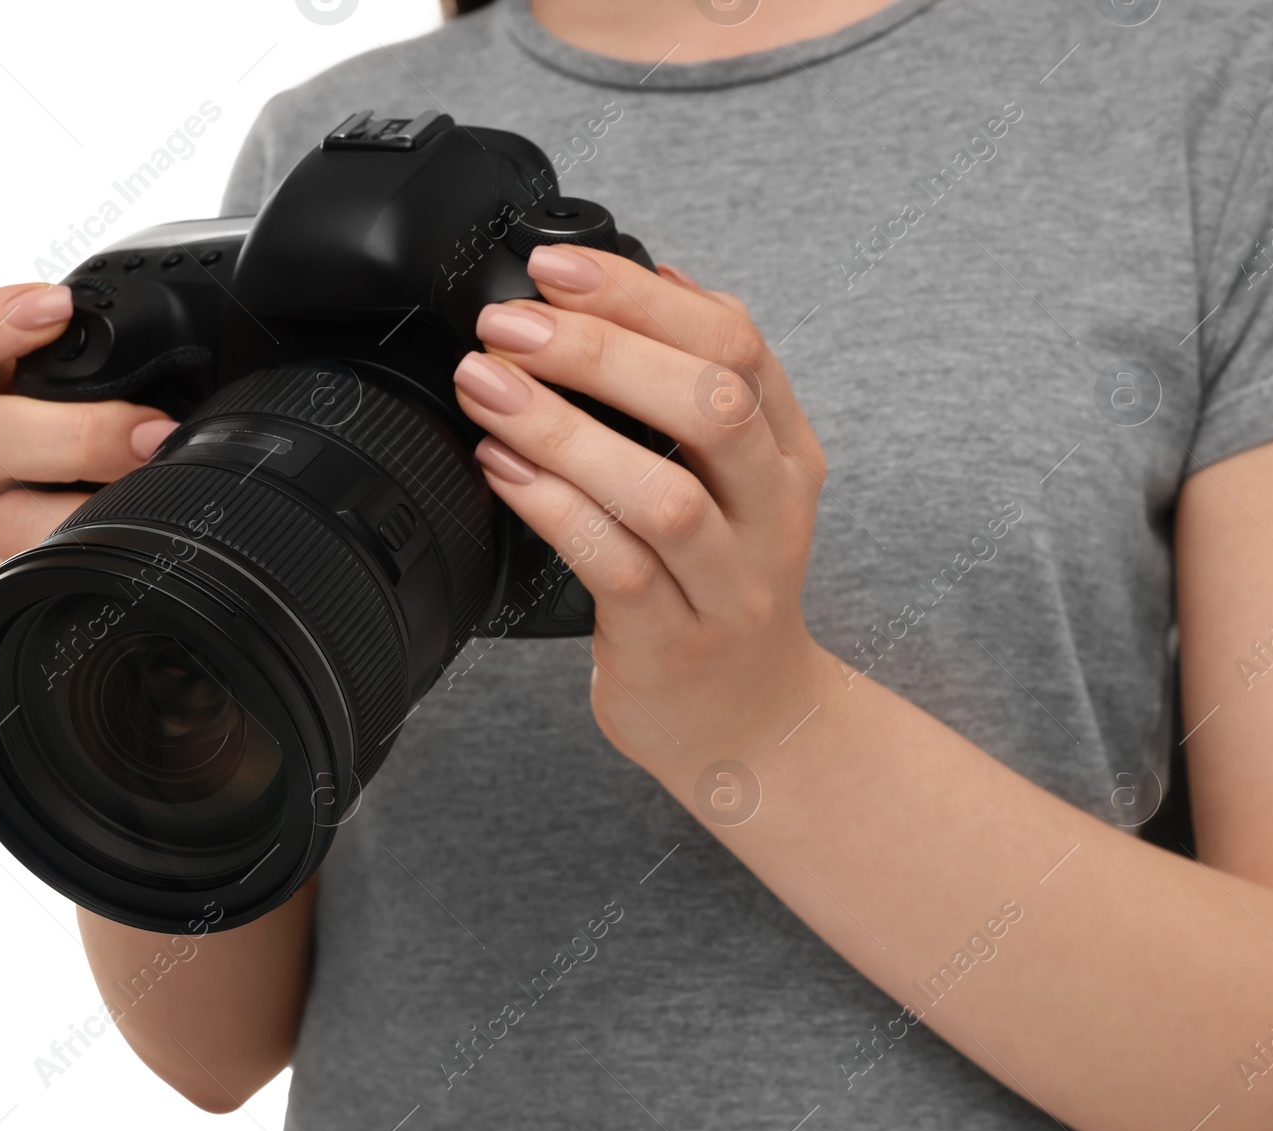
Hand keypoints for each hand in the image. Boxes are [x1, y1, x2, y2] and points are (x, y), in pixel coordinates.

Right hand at [0, 283, 179, 580]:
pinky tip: (126, 555)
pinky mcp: (11, 581)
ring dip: (80, 509)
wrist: (187, 542)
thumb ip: (167, 350)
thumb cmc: (165, 444)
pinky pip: (23, 577)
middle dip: (74, 433)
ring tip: (152, 507)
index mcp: (9, 394)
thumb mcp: (164, 382)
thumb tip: (261, 314)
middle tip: (153, 435)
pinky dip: (77, 563)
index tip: (58, 309)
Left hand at [452, 246, 828, 783]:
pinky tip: (501, 469)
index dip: (643, 295)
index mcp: (785, 454)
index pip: (738, 344)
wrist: (748, 721)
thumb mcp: (736, 482)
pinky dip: (552, 508)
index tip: (556, 267)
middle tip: (510, 325)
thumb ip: (703, 385)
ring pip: (664, 494)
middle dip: (604, 349)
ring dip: (566, 430)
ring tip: (488, 388)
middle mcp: (772, 513)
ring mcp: (730, 585)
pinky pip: (615, 567)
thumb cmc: (718, 585)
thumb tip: (654, 275)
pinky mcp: (677, 644)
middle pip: (713, 406)